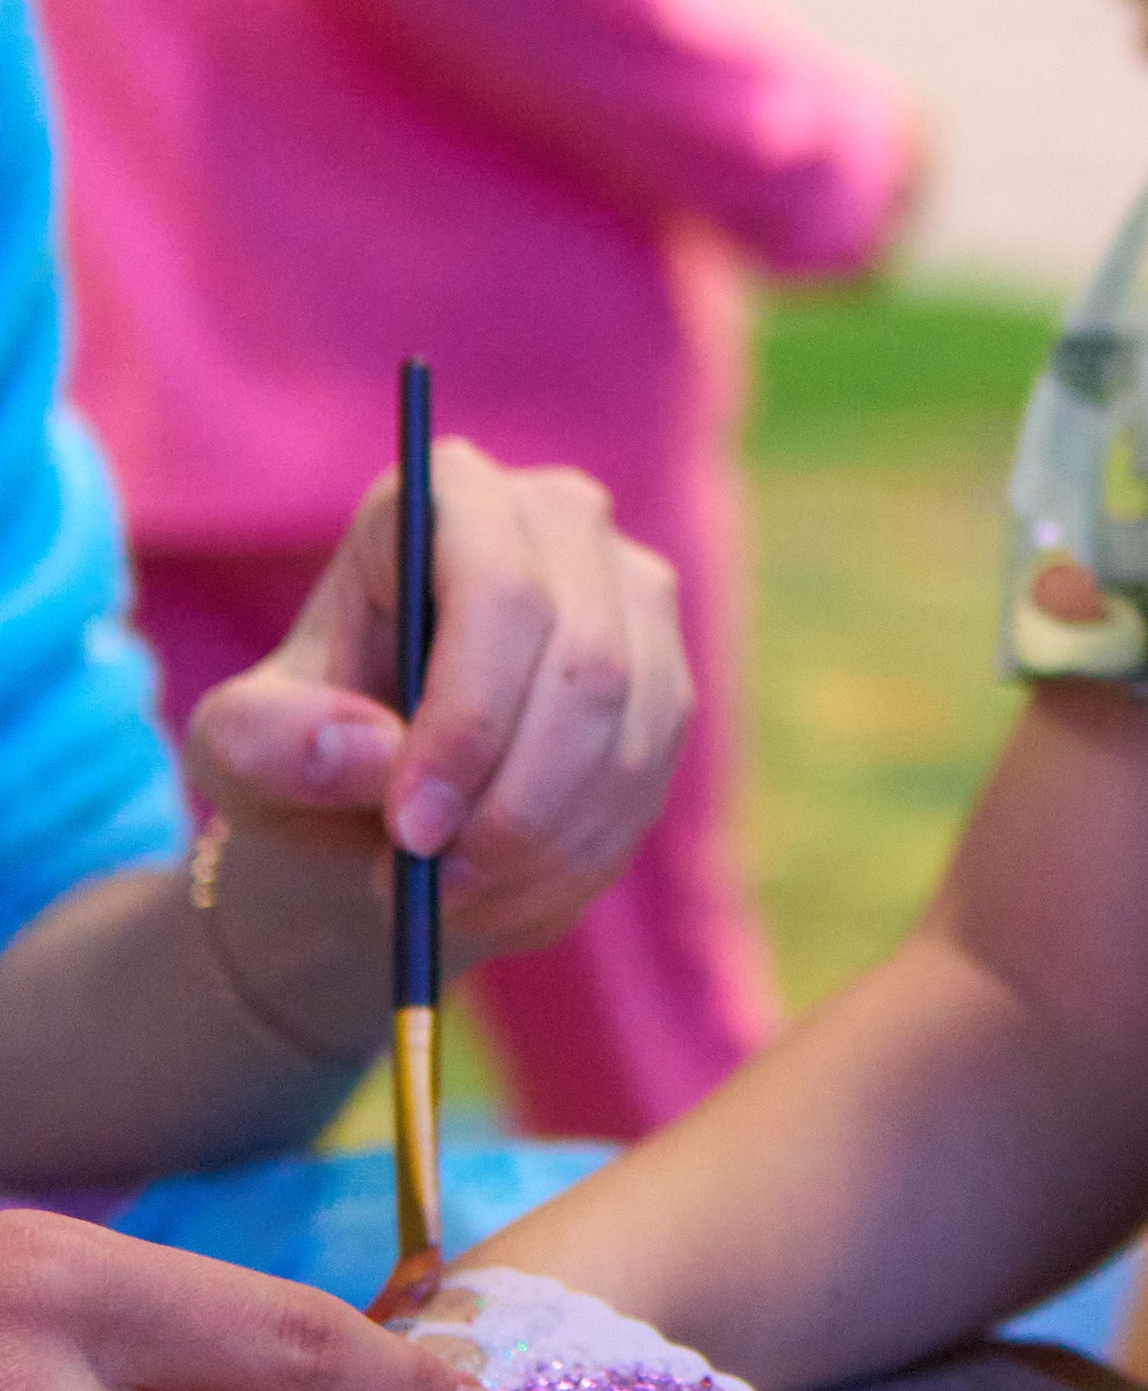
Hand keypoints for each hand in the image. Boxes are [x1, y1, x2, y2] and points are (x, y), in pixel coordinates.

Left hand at [186, 440, 693, 958]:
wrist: (375, 800)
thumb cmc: (304, 747)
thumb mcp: (239, 750)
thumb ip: (272, 741)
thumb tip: (364, 750)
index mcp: (448, 496)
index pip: (501, 591)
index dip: (470, 718)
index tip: (412, 827)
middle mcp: (563, 519)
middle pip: (586, 664)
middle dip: (512, 799)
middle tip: (433, 883)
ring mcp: (633, 597)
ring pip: (628, 736)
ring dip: (542, 844)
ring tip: (448, 895)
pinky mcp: (665, 682)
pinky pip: (646, 786)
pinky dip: (572, 862)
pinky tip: (498, 891)